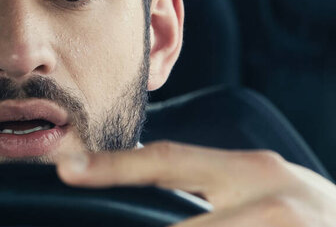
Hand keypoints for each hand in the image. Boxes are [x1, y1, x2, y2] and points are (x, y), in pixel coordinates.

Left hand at [57, 141, 335, 225]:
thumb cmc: (312, 218)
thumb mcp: (269, 191)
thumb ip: (215, 188)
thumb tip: (153, 193)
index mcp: (253, 173)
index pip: (169, 159)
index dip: (115, 165)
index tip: (68, 168)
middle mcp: (269, 203)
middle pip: (180, 225)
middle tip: (96, 224)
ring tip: (159, 225)